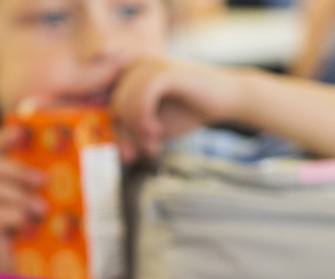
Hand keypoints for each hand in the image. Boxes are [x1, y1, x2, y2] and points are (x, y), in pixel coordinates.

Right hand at [0, 126, 45, 270]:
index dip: (3, 137)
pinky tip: (28, 223)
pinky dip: (16, 216)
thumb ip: (35, 182)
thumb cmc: (26, 228)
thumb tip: (58, 165)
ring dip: (21, 197)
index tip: (22, 132)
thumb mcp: (30, 199)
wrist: (13, 265)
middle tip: (43, 180)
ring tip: (42, 208)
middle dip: (19, 170)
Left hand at [110, 57, 246, 160]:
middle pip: (114, 107)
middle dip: (127, 135)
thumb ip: (132, 135)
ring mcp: (148, 65)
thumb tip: (118, 153)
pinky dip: (143, 119)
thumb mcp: (152, 128)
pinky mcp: (164, 70)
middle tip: (146, 150)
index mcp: (128, 77)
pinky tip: (156, 131)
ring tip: (153, 144)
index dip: (115, 134)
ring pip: (125, 103)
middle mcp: (134, 66)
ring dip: (136, 131)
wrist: (226, 99)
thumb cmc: (187, 112)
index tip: (129, 156)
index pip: (108, 108)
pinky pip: (141, 98)